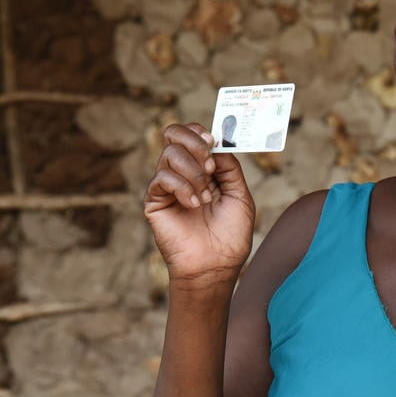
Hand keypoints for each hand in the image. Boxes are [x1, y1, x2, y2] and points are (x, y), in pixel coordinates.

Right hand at [143, 123, 255, 284]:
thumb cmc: (230, 235)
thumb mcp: (240, 195)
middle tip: (209, 165)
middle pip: (173, 135)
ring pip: (170, 155)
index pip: (192, 135)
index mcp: (203, 169)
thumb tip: (217, 145)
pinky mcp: (155, 201)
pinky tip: (194, 204)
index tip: (212, 140)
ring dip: (193, 173)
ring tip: (206, 197)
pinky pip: (162, 178)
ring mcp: (168, 186)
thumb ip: (230, 167)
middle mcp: (183, 173)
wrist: (216, 265)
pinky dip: (182, 187)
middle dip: (194, 143)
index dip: (199, 131)